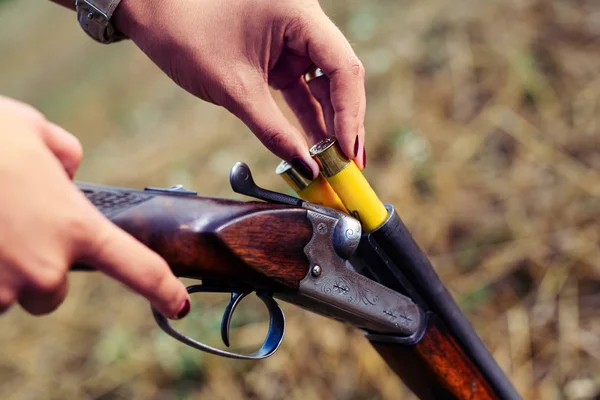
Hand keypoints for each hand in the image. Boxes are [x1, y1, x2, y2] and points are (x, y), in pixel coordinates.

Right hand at [0, 96, 189, 318]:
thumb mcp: (36, 132)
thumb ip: (65, 155)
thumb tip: (66, 171)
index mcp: (77, 227)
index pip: (137, 268)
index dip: (161, 289)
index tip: (177, 304)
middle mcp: (46, 268)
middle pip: (53, 293)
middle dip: (39, 270)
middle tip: (14, 232)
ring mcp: (4, 288)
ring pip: (10, 295)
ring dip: (1, 270)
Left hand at [114, 0, 365, 179]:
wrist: (152, 11)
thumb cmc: (186, 35)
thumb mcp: (234, 89)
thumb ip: (274, 130)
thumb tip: (308, 169)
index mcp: (299, 14)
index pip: (343, 67)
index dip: (350, 114)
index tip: (350, 154)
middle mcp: (304, 22)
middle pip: (339, 77)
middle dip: (344, 123)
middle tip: (349, 166)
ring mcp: (293, 37)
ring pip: (323, 86)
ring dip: (327, 124)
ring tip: (333, 164)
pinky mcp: (280, 53)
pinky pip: (302, 87)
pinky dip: (306, 116)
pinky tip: (314, 147)